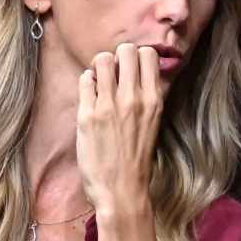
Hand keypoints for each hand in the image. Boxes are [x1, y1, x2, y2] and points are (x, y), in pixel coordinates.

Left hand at [76, 43, 163, 214]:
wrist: (122, 190)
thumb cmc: (137, 159)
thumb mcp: (153, 122)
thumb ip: (147, 97)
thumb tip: (138, 72)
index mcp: (154, 100)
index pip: (149, 54)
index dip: (137, 57)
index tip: (130, 70)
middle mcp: (134, 98)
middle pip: (126, 50)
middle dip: (118, 57)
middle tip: (113, 74)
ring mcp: (110, 106)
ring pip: (102, 59)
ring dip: (99, 66)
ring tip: (99, 83)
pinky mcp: (88, 115)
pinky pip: (85, 79)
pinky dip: (87, 82)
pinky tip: (90, 97)